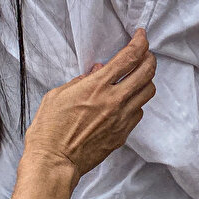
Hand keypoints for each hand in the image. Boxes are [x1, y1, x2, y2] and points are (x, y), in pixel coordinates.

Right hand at [21, 30, 155, 181]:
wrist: (54, 162)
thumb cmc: (49, 130)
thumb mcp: (57, 96)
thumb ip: (80, 80)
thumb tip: (97, 70)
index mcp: (96, 87)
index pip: (129, 57)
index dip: (140, 43)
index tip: (142, 36)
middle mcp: (114, 100)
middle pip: (147, 72)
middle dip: (149, 58)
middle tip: (145, 54)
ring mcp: (121, 118)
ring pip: (148, 92)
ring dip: (146, 80)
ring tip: (138, 77)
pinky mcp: (123, 134)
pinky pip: (139, 112)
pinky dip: (136, 102)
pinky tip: (126, 101)